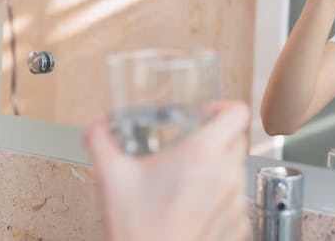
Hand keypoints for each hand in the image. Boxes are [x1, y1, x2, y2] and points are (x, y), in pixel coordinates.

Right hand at [84, 100, 251, 240]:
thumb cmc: (137, 231)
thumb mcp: (111, 177)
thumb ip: (101, 141)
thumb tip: (96, 122)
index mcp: (204, 154)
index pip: (237, 112)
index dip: (223, 107)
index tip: (207, 114)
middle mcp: (227, 174)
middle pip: (237, 139)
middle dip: (216, 138)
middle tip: (191, 146)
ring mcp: (236, 202)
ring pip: (236, 170)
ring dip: (218, 170)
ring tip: (188, 182)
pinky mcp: (238, 225)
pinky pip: (236, 201)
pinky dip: (220, 199)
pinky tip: (194, 207)